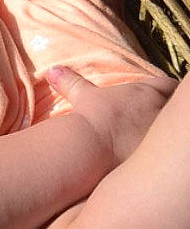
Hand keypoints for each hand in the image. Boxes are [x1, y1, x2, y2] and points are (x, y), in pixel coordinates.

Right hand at [48, 66, 174, 163]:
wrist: (90, 146)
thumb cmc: (89, 117)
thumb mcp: (82, 97)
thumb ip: (71, 82)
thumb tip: (53, 71)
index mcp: (147, 93)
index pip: (169, 85)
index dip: (165, 90)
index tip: (157, 96)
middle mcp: (161, 110)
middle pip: (175, 107)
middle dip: (165, 111)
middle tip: (151, 119)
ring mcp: (161, 133)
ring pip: (172, 130)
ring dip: (161, 132)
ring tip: (147, 139)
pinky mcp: (158, 154)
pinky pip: (164, 152)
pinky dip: (155, 152)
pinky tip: (143, 157)